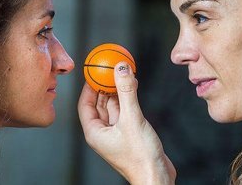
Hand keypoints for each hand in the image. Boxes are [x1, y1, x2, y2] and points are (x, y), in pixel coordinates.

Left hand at [78, 62, 175, 184]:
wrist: (156, 176)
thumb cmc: (140, 156)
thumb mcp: (132, 118)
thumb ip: (126, 92)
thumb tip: (121, 68)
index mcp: (94, 132)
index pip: (85, 103)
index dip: (88, 85)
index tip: (93, 70)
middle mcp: (102, 132)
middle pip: (99, 103)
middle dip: (104, 85)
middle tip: (109, 68)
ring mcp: (115, 132)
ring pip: (113, 106)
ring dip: (117, 90)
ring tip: (122, 73)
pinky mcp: (128, 133)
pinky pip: (124, 111)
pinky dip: (127, 99)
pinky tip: (133, 87)